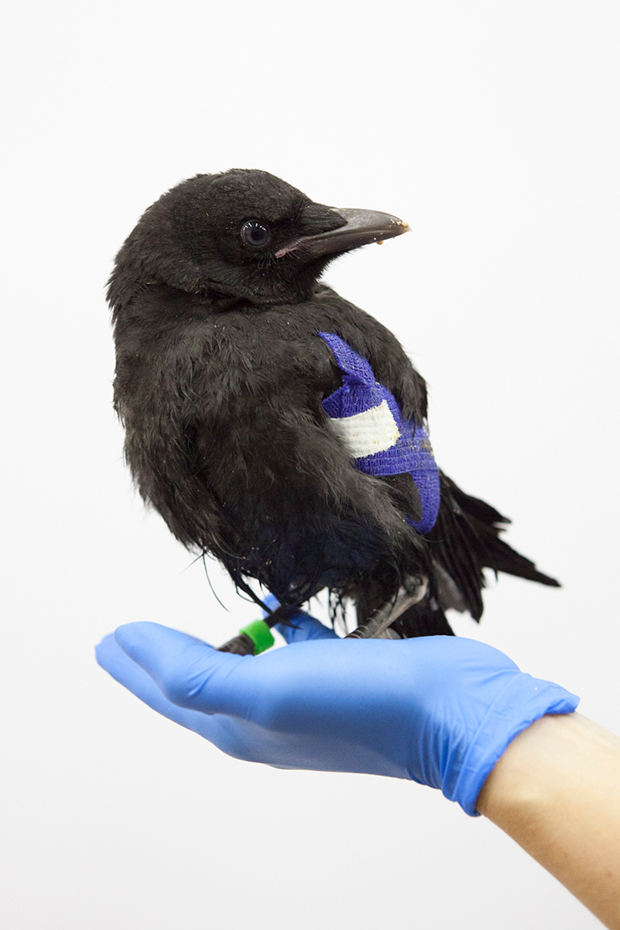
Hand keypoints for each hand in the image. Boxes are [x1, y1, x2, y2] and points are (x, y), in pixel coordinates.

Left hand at [96, 613, 577, 814]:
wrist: (451, 711)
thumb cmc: (362, 704)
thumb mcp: (265, 690)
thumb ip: (193, 675)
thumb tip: (132, 647)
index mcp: (241, 727)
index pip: (170, 693)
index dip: (135, 665)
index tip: (110, 640)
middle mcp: (267, 716)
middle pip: (198, 682)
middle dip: (164, 659)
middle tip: (134, 636)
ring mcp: (305, 697)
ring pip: (244, 665)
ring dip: (218, 644)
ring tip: (198, 626)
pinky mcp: (339, 673)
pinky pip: (293, 647)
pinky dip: (278, 627)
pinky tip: (277, 609)